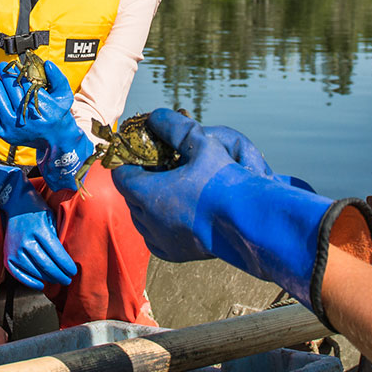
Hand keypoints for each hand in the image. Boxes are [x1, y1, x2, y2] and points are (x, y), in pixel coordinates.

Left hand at [0, 64, 92, 192]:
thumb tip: (47, 63)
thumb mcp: (64, 95)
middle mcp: (28, 119)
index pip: (26, 85)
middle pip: (12, 91)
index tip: (14, 64)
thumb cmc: (58, 114)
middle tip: (1, 66)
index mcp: (43, 108)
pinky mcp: (6, 135)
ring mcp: (15, 128)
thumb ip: (58, 78)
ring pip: (0, 102)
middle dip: (5, 76)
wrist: (55, 139)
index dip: (18, 72)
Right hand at [0, 164, 78, 288]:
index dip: (67, 266)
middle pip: (47, 266)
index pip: (57, 255)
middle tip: (67, 279)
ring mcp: (15, 249)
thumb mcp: (51, 219)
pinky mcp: (7, 255)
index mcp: (40, 231)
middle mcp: (26, 241)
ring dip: (48, 279)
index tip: (73, 271)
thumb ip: (57, 238)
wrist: (15, 203)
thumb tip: (66, 259)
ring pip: (35, 271)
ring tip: (56, 280)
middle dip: (60, 275)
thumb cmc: (36, 210)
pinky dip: (30, 282)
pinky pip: (19, 274)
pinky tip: (40, 284)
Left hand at [114, 109, 339, 307]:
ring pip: (141, 218)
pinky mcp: (175, 254)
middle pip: (131, 196)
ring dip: (149, 203)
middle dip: (140, 181)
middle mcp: (148, 220)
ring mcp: (161, 240)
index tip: (143, 154)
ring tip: (169, 188)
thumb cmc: (225, 182)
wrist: (250, 222)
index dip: (130, 162)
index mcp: (147, 194)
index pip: (121, 175)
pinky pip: (155, 238)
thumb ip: (175, 127)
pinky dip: (159, 224)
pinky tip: (175, 212)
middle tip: (159, 167)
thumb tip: (155, 116)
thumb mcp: (202, 143)